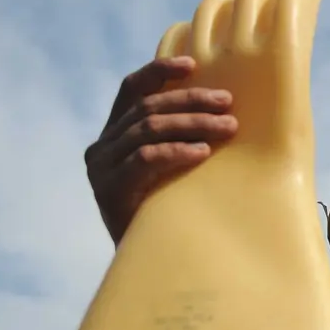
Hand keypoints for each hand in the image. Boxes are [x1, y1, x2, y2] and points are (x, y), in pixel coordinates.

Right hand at [84, 56, 238, 243]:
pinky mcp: (108, 191)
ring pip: (149, 130)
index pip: (131, 90)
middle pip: (148, 108)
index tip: (193, 64)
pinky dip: (176, 152)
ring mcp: (101, 169)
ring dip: (192, 124)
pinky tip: (202, 152)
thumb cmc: (165, 215)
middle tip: (228, 104)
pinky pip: (145, 160)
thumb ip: (175, 139)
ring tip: (227, 127)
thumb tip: (221, 109)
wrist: (144, 266)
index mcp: (112, 136)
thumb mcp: (166, 170)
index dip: (159, 71)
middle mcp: (101, 148)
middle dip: (190, 101)